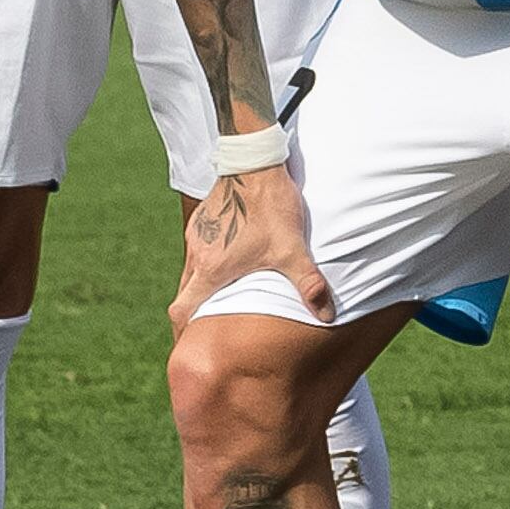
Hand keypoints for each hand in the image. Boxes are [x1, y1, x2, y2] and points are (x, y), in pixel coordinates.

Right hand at [171, 161, 330, 330]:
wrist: (253, 160)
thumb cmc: (270, 205)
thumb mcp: (292, 248)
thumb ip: (308, 283)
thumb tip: (328, 315)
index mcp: (212, 270)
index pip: (182, 312)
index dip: (183, 334)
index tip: (189, 348)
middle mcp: (197, 256)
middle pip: (181, 296)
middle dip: (190, 317)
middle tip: (203, 332)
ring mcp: (197, 237)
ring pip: (188, 273)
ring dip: (198, 290)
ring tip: (217, 302)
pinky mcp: (203, 221)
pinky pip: (196, 253)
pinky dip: (204, 267)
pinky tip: (225, 266)